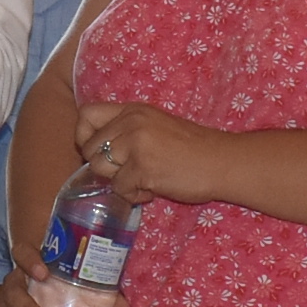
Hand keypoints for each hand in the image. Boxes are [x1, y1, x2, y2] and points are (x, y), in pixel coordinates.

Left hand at [73, 99, 240, 208]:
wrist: (222, 161)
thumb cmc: (192, 149)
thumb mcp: (156, 126)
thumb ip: (127, 132)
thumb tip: (96, 155)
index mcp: (132, 110)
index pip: (86, 115)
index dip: (84, 137)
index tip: (99, 152)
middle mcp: (131, 122)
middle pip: (90, 149)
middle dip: (103, 168)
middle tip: (127, 173)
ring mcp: (136, 144)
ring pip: (100, 170)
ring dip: (119, 183)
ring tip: (142, 183)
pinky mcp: (143, 168)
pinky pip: (120, 189)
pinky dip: (134, 196)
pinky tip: (154, 190)